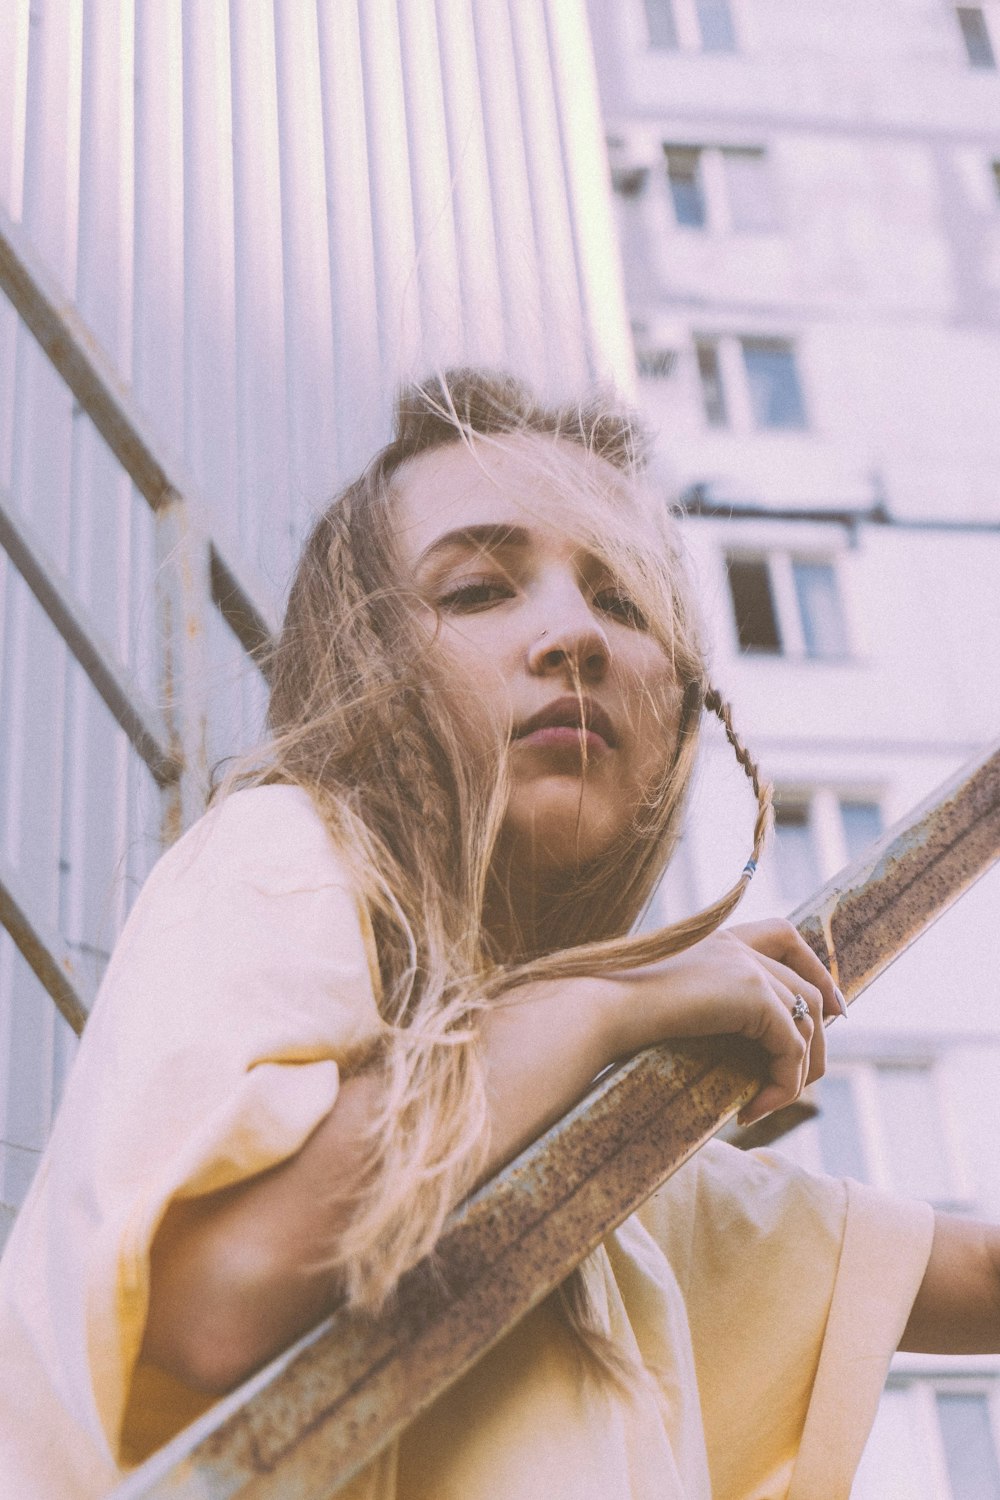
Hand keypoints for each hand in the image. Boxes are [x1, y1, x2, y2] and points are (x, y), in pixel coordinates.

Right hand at [598, 919, 845, 1126]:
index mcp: (716, 938)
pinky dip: (784, 1084)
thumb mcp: (667, 1002)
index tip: (833, 1004)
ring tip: (770, 1102)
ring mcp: (747, 967)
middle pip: (806, 985)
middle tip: (808, 1074)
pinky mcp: (753, 997)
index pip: (783, 934)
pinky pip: (791, 1048)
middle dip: (821, 1030)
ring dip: (800, 1069)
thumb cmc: (614, 1013)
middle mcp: (737, 945)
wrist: (600, 1010)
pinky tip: (751, 1109)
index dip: (814, 965)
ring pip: (808, 1018)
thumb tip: (721, 1043)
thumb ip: (702, 1006)